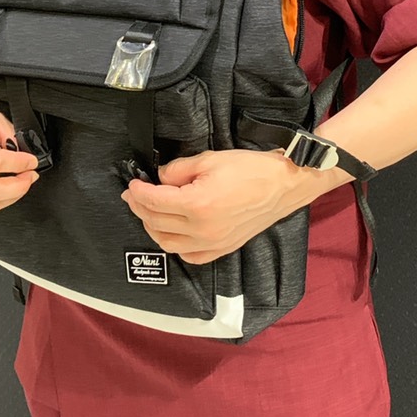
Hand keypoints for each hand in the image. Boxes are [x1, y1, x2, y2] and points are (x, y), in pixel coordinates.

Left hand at [121, 150, 314, 263]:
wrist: (284, 185)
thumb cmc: (252, 169)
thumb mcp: (210, 159)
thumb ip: (178, 170)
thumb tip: (160, 179)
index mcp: (197, 205)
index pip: (154, 202)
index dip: (138, 192)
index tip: (132, 185)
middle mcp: (202, 230)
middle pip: (156, 223)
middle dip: (140, 208)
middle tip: (135, 195)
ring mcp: (213, 243)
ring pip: (168, 244)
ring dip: (153, 228)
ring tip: (150, 212)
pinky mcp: (223, 249)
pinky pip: (190, 256)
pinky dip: (175, 245)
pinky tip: (174, 231)